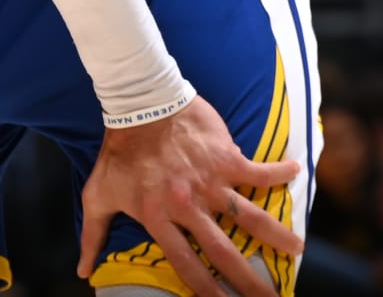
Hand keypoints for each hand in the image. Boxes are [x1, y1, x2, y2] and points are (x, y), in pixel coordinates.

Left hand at [75, 97, 301, 296]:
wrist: (139, 104)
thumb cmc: (118, 151)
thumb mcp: (98, 194)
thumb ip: (93, 234)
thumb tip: (83, 271)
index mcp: (159, 218)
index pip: (186, 264)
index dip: (205, 290)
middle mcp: (188, 205)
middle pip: (224, 252)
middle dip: (248, 281)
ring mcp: (210, 182)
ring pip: (251, 216)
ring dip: (277, 234)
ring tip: (298, 249)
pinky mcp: (226, 158)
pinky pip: (259, 170)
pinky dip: (279, 171)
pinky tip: (297, 171)